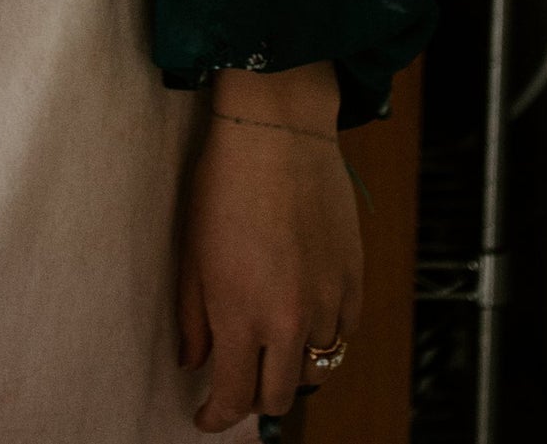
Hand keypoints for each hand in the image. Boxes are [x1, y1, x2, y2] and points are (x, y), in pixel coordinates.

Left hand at [177, 64, 359, 431]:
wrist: (277, 132)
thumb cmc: (224, 184)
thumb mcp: (192, 252)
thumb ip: (192, 317)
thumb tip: (195, 363)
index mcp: (241, 317)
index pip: (233, 397)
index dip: (216, 416)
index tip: (207, 416)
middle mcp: (289, 321)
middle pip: (279, 398)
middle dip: (256, 401)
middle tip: (239, 384)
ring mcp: (328, 302)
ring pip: (317, 370)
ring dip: (292, 368)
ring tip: (272, 348)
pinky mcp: (354, 280)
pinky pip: (344, 334)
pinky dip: (325, 338)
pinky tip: (304, 318)